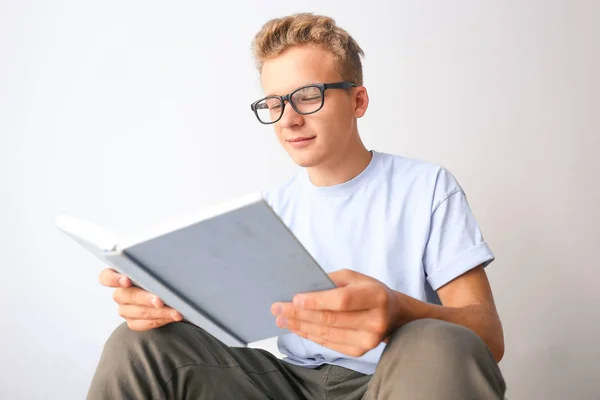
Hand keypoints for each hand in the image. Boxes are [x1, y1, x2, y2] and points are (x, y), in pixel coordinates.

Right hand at [99, 268, 182, 330]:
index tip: (127, 280)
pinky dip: (160, 320)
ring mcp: (125, 309)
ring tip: (176, 311)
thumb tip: (167, 259)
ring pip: (138, 312)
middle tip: (160, 300)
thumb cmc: (163, 272)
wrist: (171, 289)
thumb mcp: (159, 264)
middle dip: (145, 298)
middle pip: (126, 296)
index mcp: (121, 274)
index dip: (114, 279)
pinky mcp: (133, 322)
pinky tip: (172, 316)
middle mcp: (120, 293)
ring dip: (159, 312)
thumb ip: (156, 263)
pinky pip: (143, 324)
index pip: (106, 276)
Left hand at [271, 269, 401, 356]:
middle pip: (331, 319)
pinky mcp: (360, 351)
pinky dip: (310, 335)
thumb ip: (330, 281)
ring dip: (300, 326)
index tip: (294, 299)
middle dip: (300, 314)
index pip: (342, 301)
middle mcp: (374, 320)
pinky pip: (329, 343)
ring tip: (282, 319)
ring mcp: (368, 340)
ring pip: (327, 334)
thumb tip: (302, 287)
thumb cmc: (369, 291)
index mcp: (375, 296)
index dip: (317, 301)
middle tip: (278, 308)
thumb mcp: (355, 277)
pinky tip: (297, 328)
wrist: (393, 315)